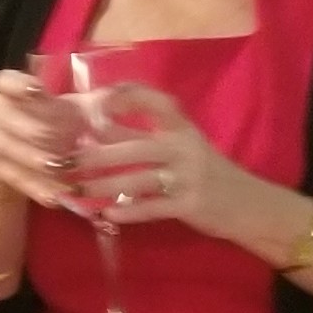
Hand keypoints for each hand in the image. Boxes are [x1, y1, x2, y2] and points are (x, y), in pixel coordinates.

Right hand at [0, 69, 87, 208]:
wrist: (22, 166)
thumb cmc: (51, 127)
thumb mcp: (71, 112)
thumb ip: (93, 103)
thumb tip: (123, 97)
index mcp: (8, 92)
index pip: (4, 80)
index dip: (18, 84)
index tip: (38, 90)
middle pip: (8, 117)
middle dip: (36, 130)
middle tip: (61, 138)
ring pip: (10, 150)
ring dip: (37, 160)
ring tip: (63, 167)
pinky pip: (15, 178)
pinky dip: (38, 187)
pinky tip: (58, 195)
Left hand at [69, 83, 277, 240]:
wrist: (249, 203)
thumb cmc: (206, 172)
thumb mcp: (180, 147)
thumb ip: (142, 137)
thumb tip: (91, 131)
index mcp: (182, 127)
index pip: (154, 100)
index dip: (124, 98)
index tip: (94, 104)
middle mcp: (186, 147)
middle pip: (133, 148)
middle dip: (94, 156)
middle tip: (63, 162)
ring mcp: (190, 176)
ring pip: (138, 179)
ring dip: (103, 186)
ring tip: (76, 190)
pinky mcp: (192, 204)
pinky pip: (154, 207)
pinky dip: (129, 211)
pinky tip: (107, 214)